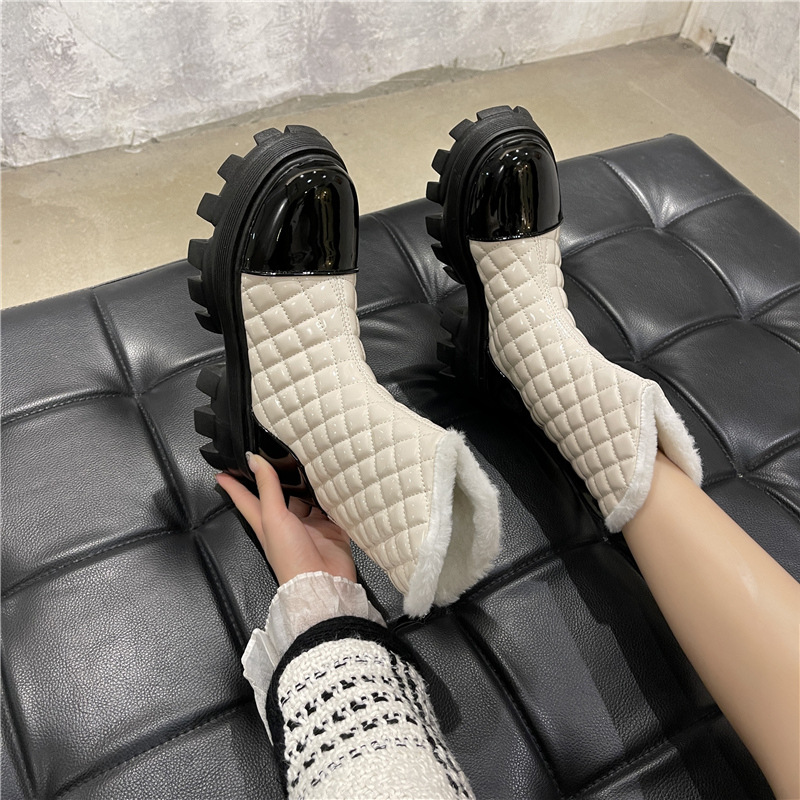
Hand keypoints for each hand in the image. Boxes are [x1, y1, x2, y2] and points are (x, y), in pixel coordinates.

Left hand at [215, 453, 356, 584]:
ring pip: (308, 499)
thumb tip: (254, 461)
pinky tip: (336, 484)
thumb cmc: (291, 558)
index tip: (222, 471)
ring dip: (311, 486)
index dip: (234, 484)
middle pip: (280, 495)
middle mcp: (287, 523)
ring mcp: (310, 527)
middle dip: (280, 478)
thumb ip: (266, 488)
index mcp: (266, 522)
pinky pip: (332, 509)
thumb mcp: (273, 518)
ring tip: (313, 462)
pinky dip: (334, 498)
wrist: (322, 583)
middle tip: (279, 454)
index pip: (246, 498)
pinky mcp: (330, 530)